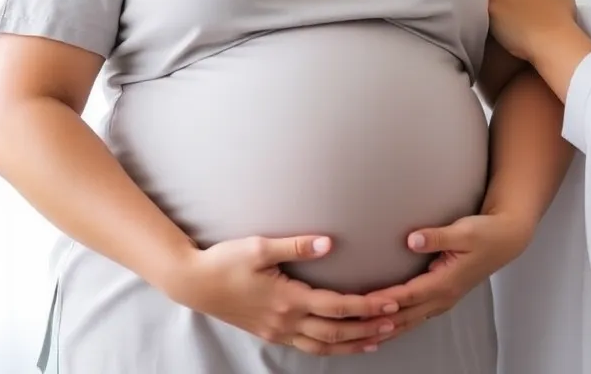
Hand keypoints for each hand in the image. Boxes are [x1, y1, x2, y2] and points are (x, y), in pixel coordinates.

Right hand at [165, 234, 399, 355]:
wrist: (194, 283)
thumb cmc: (226, 261)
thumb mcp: (260, 247)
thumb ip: (298, 245)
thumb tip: (330, 243)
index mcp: (288, 300)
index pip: (337, 307)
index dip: (365, 306)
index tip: (389, 301)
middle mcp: (286, 321)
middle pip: (336, 332)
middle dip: (368, 328)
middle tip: (395, 322)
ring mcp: (278, 331)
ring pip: (323, 346)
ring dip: (352, 344)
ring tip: (377, 339)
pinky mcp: (271, 333)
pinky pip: (307, 347)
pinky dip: (330, 347)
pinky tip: (340, 343)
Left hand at [371, 212, 533, 338]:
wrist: (505, 241)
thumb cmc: (485, 234)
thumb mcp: (464, 231)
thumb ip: (437, 236)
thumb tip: (412, 239)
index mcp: (446, 282)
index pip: (409, 295)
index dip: (386, 300)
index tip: (364, 303)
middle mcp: (443, 297)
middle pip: (405, 316)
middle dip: (379, 323)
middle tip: (353, 326)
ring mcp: (443, 300)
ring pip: (409, 322)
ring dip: (386, 329)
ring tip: (361, 336)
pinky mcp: (441, 297)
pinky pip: (414, 317)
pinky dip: (397, 325)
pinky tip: (384, 329)